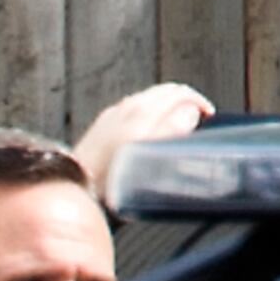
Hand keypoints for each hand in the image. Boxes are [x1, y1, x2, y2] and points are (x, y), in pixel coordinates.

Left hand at [71, 82, 214, 203]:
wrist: (71, 189)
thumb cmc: (109, 182)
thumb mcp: (149, 159)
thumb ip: (172, 131)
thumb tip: (190, 112)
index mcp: (141, 113)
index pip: (178, 92)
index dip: (198, 102)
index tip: (208, 115)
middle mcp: (125, 108)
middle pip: (163, 92)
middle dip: (184, 100)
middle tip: (198, 117)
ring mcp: (111, 115)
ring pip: (147, 99)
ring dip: (167, 106)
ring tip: (178, 124)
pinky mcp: (101, 125)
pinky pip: (132, 108)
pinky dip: (149, 111)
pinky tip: (149, 130)